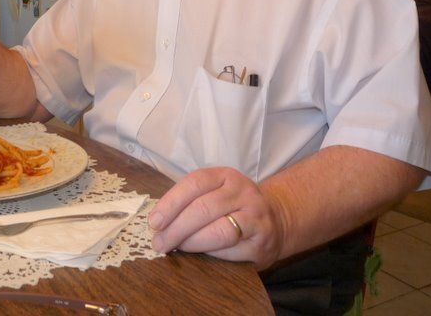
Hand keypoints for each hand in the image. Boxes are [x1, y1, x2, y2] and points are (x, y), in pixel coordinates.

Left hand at [148, 167, 284, 269]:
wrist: (275, 221)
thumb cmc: (233, 207)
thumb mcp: (215, 193)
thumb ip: (190, 202)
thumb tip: (158, 222)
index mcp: (226, 176)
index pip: (195, 183)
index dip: (171, 202)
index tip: (155, 222)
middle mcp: (243, 192)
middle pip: (203, 208)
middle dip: (176, 228)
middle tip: (160, 243)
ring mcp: (256, 216)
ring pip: (219, 230)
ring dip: (192, 242)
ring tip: (177, 248)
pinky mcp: (262, 242)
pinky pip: (232, 249)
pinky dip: (211, 253)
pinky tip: (200, 255)